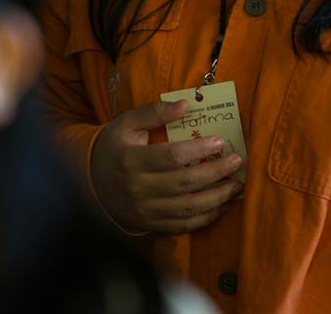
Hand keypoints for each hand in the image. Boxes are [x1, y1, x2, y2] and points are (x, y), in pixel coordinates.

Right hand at [90, 99, 243, 233]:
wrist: (93, 183)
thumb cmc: (115, 146)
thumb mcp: (127, 123)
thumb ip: (155, 111)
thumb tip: (186, 105)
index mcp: (132, 161)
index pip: (171, 157)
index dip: (197, 149)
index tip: (220, 141)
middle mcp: (139, 189)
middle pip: (185, 184)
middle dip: (216, 173)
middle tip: (236, 161)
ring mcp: (146, 211)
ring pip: (189, 209)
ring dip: (218, 198)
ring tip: (237, 184)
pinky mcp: (152, 225)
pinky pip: (185, 226)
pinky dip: (207, 218)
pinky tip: (224, 205)